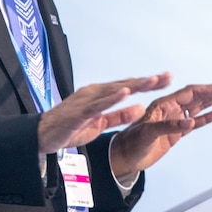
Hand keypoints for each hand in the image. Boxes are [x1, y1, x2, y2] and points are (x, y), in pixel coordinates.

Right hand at [37, 73, 171, 153]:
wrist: (44, 135)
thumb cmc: (71, 128)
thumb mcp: (100, 124)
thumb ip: (120, 116)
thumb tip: (140, 108)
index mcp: (101, 95)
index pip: (129, 87)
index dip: (148, 83)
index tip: (166, 79)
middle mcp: (96, 92)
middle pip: (126, 84)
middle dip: (147, 81)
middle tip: (167, 76)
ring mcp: (87, 99)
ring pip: (115, 90)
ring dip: (135, 85)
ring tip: (152, 81)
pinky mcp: (80, 110)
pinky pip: (99, 103)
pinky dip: (113, 97)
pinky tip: (126, 92)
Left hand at [108, 77, 211, 177]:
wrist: (124, 156)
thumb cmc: (131, 142)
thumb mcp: (148, 133)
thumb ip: (169, 126)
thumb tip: (190, 122)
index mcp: (165, 104)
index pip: (192, 93)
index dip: (210, 89)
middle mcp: (171, 108)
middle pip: (199, 95)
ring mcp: (175, 119)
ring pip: (199, 106)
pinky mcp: (176, 131)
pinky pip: (195, 121)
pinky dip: (207, 117)